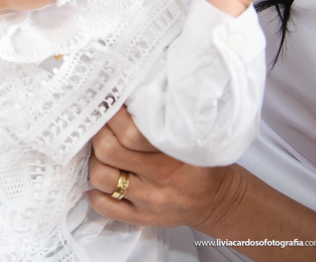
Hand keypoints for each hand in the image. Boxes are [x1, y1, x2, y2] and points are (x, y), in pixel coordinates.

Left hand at [87, 108, 239, 230]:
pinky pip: (104, 206)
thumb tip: (123, 98)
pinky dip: (95, 192)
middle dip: (98, 134)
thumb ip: (160, 119)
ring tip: (103, 153)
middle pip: (108, 150)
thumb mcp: (189, 135)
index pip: (130, 131)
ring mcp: (149, 200)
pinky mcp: (142, 218)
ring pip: (101, 177)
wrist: (220, 200)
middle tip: (101, 127)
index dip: (111, 115)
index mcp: (173, 152)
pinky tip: (105, 179)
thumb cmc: (199, 161)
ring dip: (95, 161)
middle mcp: (161, 177)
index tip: (108, 104)